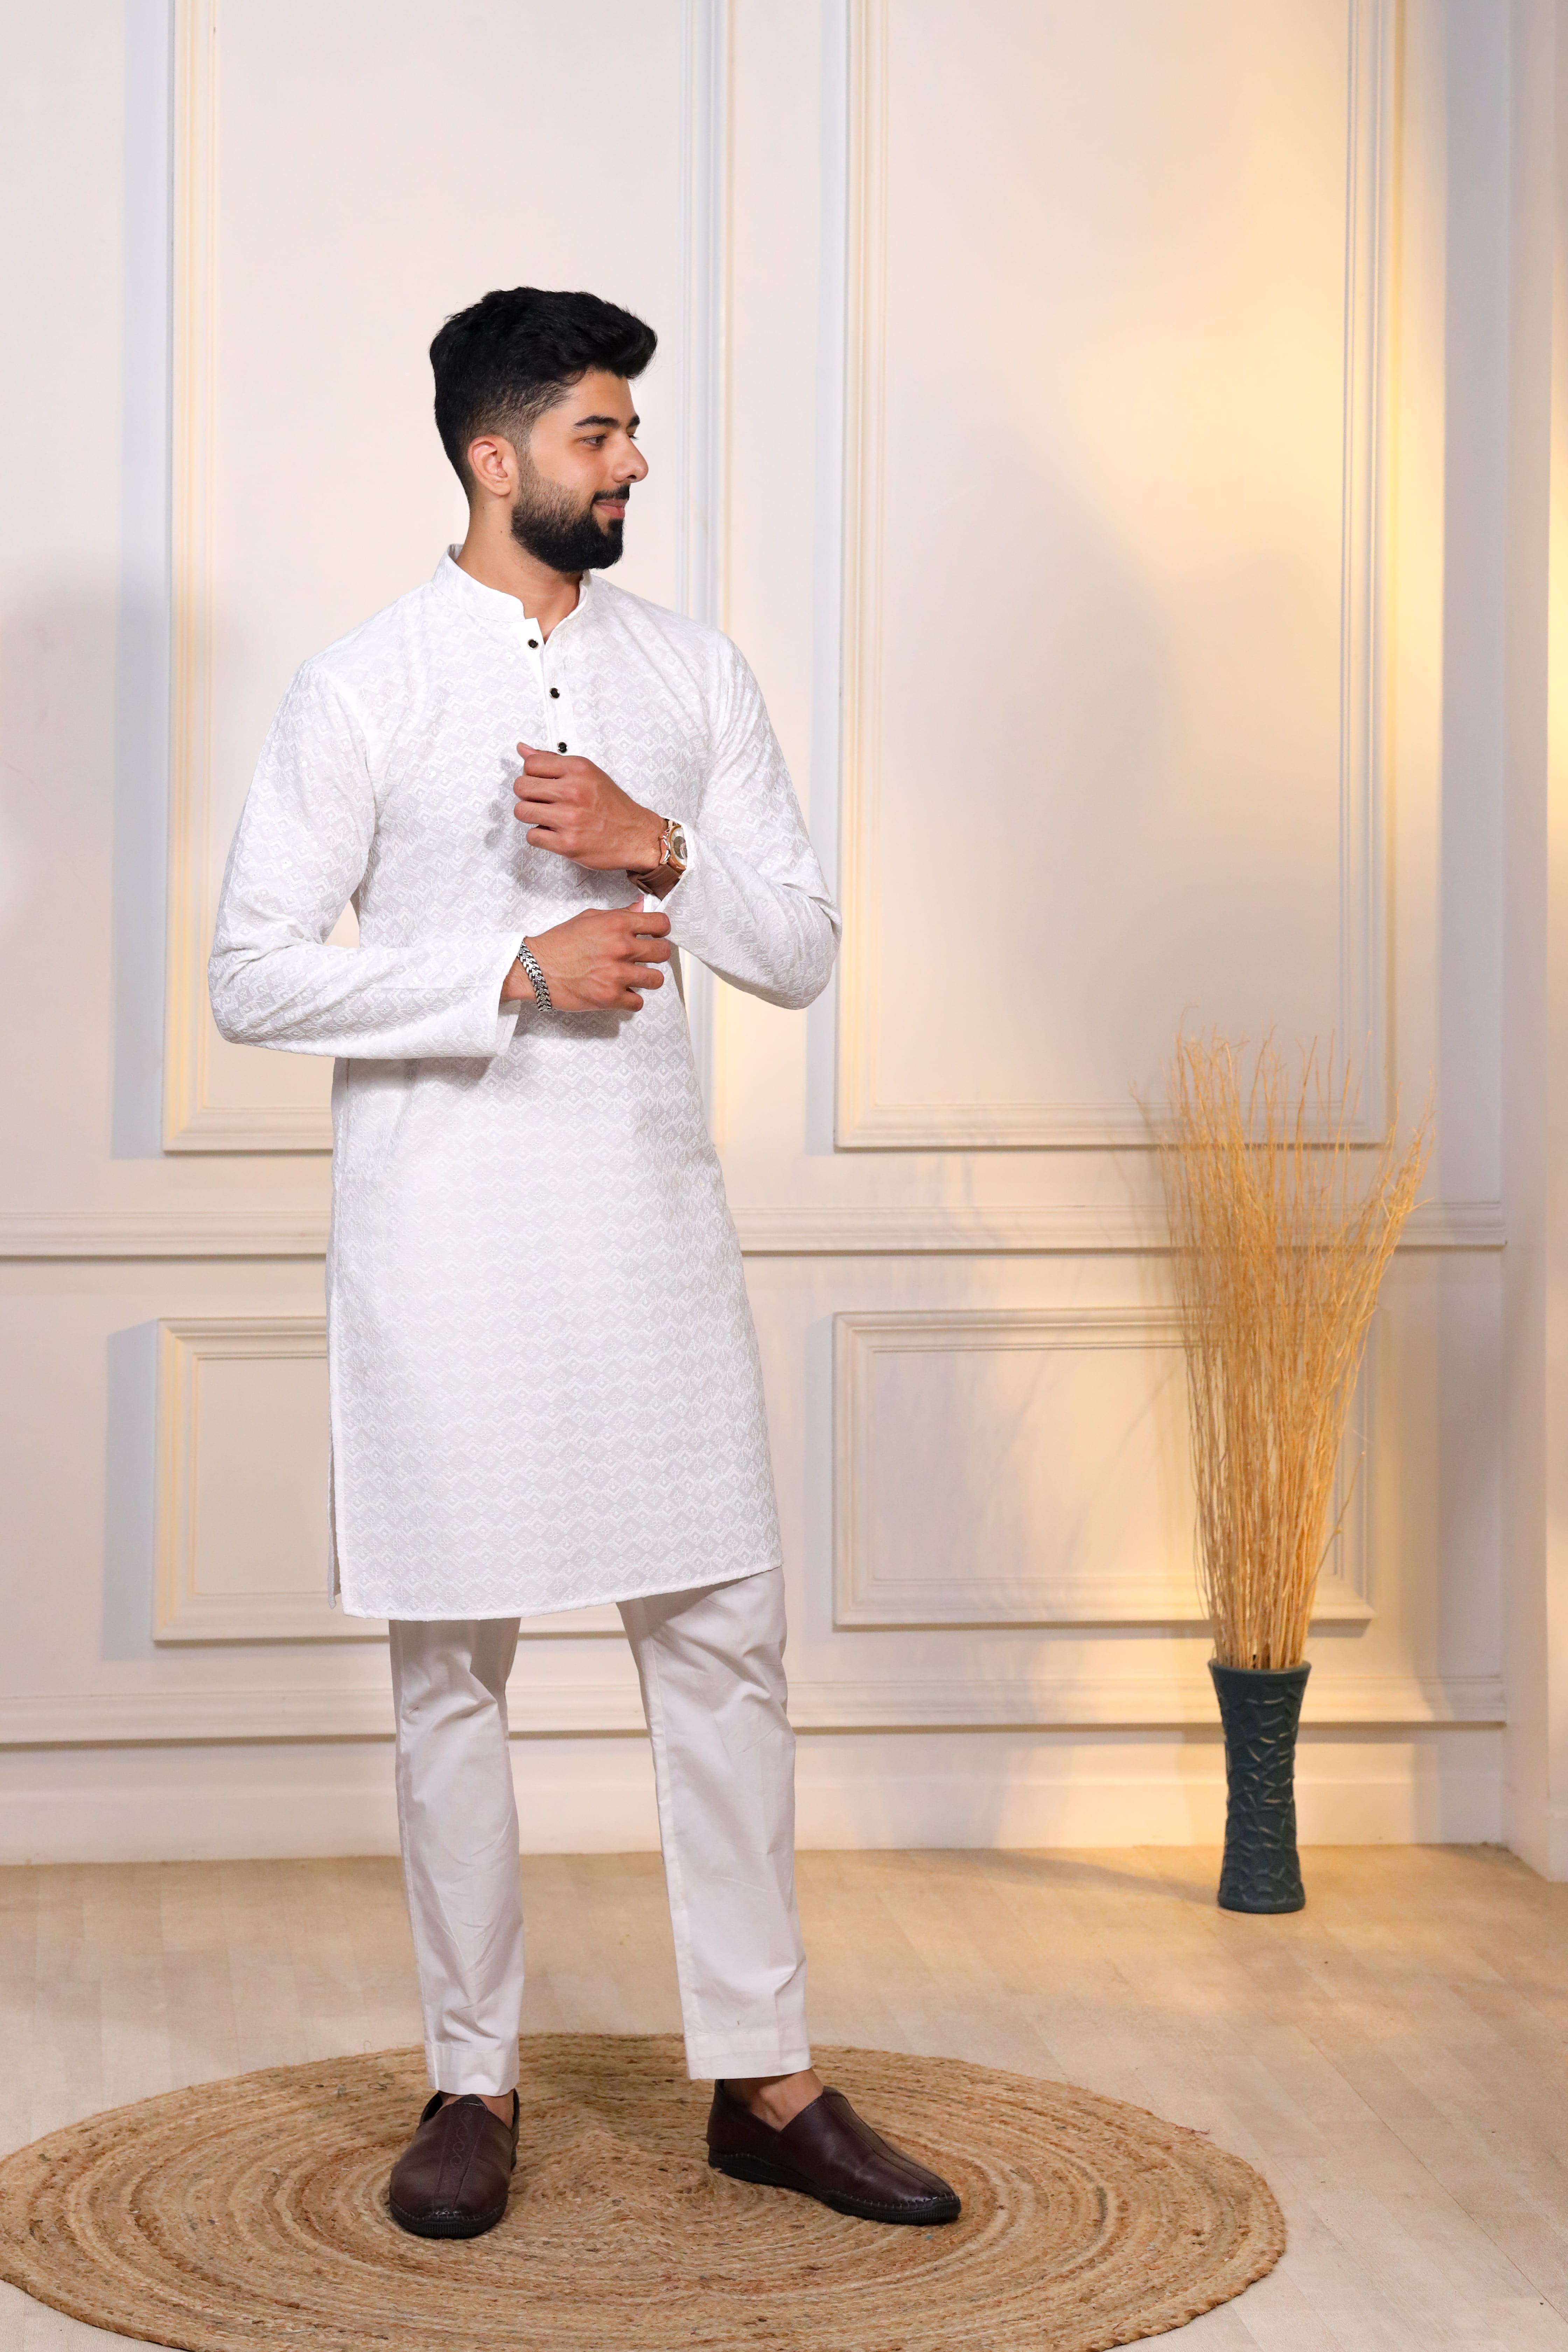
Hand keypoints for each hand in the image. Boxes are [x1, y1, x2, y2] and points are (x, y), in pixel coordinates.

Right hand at [500, 902, 671, 1012]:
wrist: (535, 968)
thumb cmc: (559, 943)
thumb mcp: (589, 918)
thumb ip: (619, 914)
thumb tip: (641, 907)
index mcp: (616, 924)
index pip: (661, 924)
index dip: (661, 931)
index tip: (655, 935)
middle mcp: (620, 948)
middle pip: (662, 952)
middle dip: (655, 955)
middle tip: (645, 958)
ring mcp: (616, 974)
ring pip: (656, 979)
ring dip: (646, 979)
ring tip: (633, 977)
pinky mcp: (610, 997)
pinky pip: (638, 1002)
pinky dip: (631, 999)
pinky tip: (620, 992)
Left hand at [513, 742, 663, 873]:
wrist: (636, 836)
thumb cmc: (614, 806)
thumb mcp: (588, 774)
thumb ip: (554, 761)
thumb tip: (523, 749)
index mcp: (579, 769)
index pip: (530, 763)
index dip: (531, 774)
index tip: (541, 782)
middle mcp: (573, 791)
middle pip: (521, 786)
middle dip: (528, 795)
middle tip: (543, 801)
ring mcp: (569, 819)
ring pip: (521, 811)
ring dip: (531, 815)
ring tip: (547, 816)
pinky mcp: (566, 844)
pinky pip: (532, 836)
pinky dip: (540, 836)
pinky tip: (554, 832)